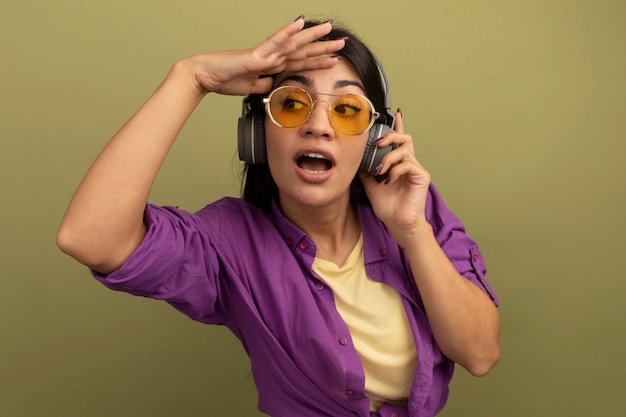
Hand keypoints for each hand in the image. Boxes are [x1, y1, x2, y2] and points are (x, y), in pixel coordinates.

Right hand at [187, 18, 345, 95]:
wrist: (205, 76)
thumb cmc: (225, 80)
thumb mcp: (252, 88)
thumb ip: (266, 85)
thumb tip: (276, 85)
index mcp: (272, 65)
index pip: (300, 62)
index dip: (318, 60)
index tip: (334, 58)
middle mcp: (271, 56)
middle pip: (302, 51)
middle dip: (323, 47)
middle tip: (342, 41)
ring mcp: (265, 54)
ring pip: (293, 44)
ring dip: (312, 37)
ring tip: (329, 29)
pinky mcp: (255, 55)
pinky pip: (274, 42)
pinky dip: (287, 32)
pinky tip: (300, 23)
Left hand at [359, 111, 431, 244]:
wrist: (398, 224)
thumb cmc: (388, 207)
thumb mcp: (371, 185)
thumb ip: (367, 171)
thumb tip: (356, 159)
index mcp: (398, 164)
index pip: (399, 141)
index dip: (398, 126)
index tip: (395, 114)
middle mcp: (409, 164)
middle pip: (404, 138)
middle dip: (390, 136)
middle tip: (376, 143)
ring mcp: (416, 169)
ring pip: (404, 150)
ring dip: (388, 157)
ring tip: (379, 169)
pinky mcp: (421, 177)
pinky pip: (408, 164)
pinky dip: (395, 170)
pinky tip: (388, 180)